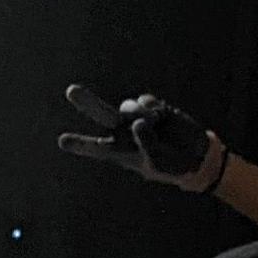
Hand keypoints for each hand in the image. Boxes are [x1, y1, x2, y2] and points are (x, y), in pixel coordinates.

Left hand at [59, 85, 224, 189]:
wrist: (195, 155)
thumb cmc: (171, 166)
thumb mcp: (157, 163)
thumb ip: (146, 143)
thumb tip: (139, 120)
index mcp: (119, 151)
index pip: (96, 146)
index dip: (80, 143)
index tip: (63, 141)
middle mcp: (123, 131)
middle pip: (102, 114)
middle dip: (87, 102)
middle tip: (71, 90)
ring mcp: (137, 117)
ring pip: (128, 107)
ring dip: (140, 115)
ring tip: (155, 127)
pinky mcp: (152, 106)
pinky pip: (146, 101)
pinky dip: (154, 110)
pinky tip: (163, 119)